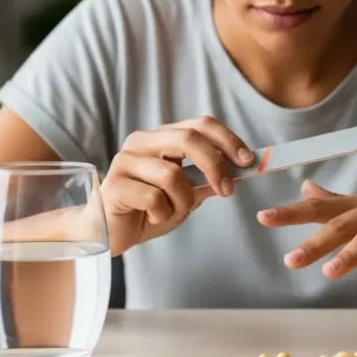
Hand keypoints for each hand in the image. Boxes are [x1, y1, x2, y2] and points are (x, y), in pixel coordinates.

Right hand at [101, 116, 253, 255]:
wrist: (109, 232)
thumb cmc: (147, 209)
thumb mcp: (186, 195)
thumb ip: (208, 181)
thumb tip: (241, 171)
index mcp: (162, 137)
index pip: (200, 124)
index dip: (228, 140)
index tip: (247, 161)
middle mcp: (142, 142)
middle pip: (188, 138)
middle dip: (214, 165)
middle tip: (226, 191)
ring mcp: (125, 161)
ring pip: (172, 174)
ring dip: (183, 201)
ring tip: (172, 212)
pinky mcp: (114, 185)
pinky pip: (153, 197)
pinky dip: (162, 213)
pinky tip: (153, 217)